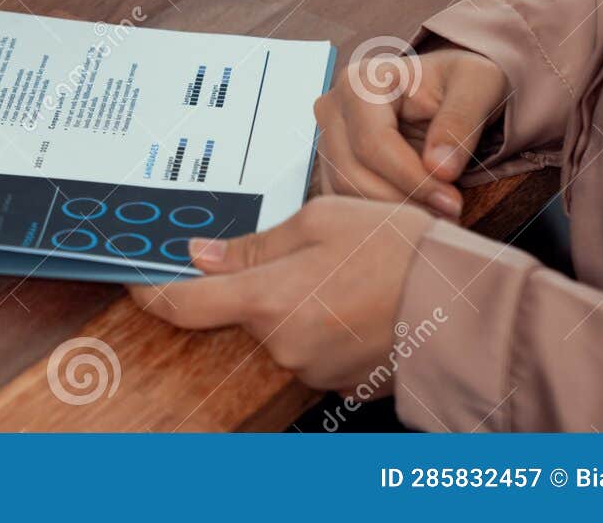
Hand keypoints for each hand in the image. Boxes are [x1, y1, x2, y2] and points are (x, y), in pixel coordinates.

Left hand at [129, 196, 433, 393]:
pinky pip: (311, 345)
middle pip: (239, 312)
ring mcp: (310, 368)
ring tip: (343, 270)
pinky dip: (321, 321)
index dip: (151, 292)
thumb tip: (200, 257)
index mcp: (266, 299)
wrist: (469, 303)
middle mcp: (281, 344)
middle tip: (300, 253)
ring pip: (278, 328)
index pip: (184, 305)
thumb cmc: (399, 250)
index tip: (134, 280)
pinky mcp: (339, 381)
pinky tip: (356, 297)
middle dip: (253, 283)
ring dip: (293, 301)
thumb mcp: (320, 222)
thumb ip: (254, 246)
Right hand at [315, 46, 509, 219]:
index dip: (412, 180)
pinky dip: (382, 214)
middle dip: (403, 201)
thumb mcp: (477, 84)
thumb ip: (461, 120)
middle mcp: (333, 107)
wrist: (447, 88)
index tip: (453, 202)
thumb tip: (439, 169)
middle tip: (450, 215)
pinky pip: (347, 199)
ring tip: (440, 215)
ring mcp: (327, 136)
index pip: (373, 143)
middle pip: (352, 172)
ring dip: (393, 213)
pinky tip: (420, 211)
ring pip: (345, 191)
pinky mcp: (332, 162)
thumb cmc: (460, 80)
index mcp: (361, 82)